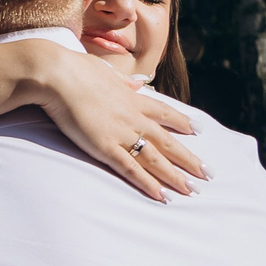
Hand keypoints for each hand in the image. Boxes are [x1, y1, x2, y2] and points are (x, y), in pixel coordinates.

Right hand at [19, 43, 204, 201]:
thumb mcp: (104, 70)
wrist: (58, 75)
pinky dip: (148, 183)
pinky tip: (162, 196)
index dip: (182, 122)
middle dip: (189, 159)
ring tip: (192, 190)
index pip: (164, 112)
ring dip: (175, 176)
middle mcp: (133, 117)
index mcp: (132, 98)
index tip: (198, 130)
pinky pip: (132, 169)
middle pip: (168, 141)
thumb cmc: (75, 69)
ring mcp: (121, 133)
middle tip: (208, 173)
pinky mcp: (105, 147)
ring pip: (156, 159)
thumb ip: (120, 80)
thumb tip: (135, 82)